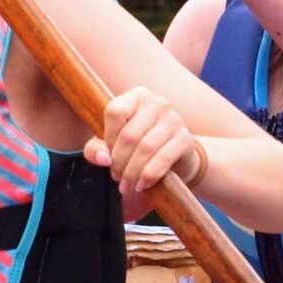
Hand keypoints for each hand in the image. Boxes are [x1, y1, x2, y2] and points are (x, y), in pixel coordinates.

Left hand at [86, 86, 207, 195]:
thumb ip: (97, 148)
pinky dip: (149, 175)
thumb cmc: (137, 145)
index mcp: (137, 96)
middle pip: (129, 134)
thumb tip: (103, 158)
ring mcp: (174, 119)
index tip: (109, 155)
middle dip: (119, 162)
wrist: (174, 157)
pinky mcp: (185, 139)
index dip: (108, 137)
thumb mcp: (113, 144)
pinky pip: (163, 158)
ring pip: (145, 148)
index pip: (115, 111)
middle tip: (116, 177)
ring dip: (132, 172)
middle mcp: (157, 103)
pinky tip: (142, 185)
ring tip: (127, 185)